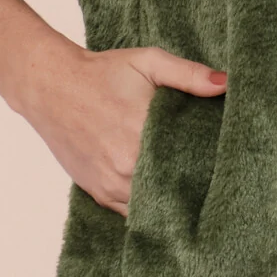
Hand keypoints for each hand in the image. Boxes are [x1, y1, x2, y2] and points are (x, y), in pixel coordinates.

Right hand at [7, 36, 227, 216]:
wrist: (50, 86)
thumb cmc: (102, 73)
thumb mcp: (148, 62)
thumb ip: (189, 74)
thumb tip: (226, 84)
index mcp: (143, 134)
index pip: (191, 165)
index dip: (210, 169)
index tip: (225, 167)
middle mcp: (126, 167)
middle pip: (174, 190)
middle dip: (193, 187)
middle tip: (214, 183)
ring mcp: (111, 184)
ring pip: (154, 207)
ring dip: (171, 201)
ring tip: (192, 194)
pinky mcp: (98, 193)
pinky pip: (131, 213)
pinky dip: (147, 208)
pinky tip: (163, 198)